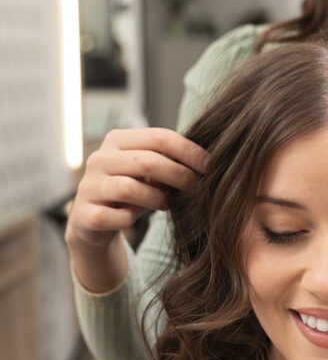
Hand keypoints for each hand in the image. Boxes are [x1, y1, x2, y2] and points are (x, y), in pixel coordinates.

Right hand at [65, 127, 208, 292]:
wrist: (94, 222)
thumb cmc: (131, 191)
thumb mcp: (149, 171)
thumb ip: (169, 160)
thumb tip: (209, 162)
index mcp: (117, 140)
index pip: (159, 137)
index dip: (189, 151)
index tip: (210, 166)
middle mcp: (99, 158)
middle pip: (147, 161)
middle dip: (179, 175)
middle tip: (197, 189)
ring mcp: (89, 186)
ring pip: (130, 188)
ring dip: (157, 198)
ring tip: (167, 204)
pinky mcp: (84, 215)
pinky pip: (116, 216)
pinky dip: (131, 219)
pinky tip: (135, 217)